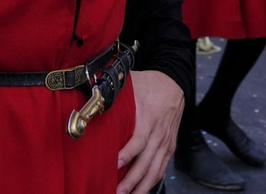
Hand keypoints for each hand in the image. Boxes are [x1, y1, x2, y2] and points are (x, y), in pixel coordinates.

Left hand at [116, 71, 183, 193]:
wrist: (175, 82)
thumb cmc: (150, 84)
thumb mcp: (131, 84)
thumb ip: (113, 92)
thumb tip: (90, 98)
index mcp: (149, 118)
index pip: (139, 140)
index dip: (127, 154)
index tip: (113, 165)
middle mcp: (159, 133)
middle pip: (147, 162)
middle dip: (132, 180)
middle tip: (116, 191)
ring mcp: (165, 142)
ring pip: (155, 170)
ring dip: (141, 187)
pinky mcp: (169, 147)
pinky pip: (161, 169)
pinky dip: (151, 182)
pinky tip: (140, 191)